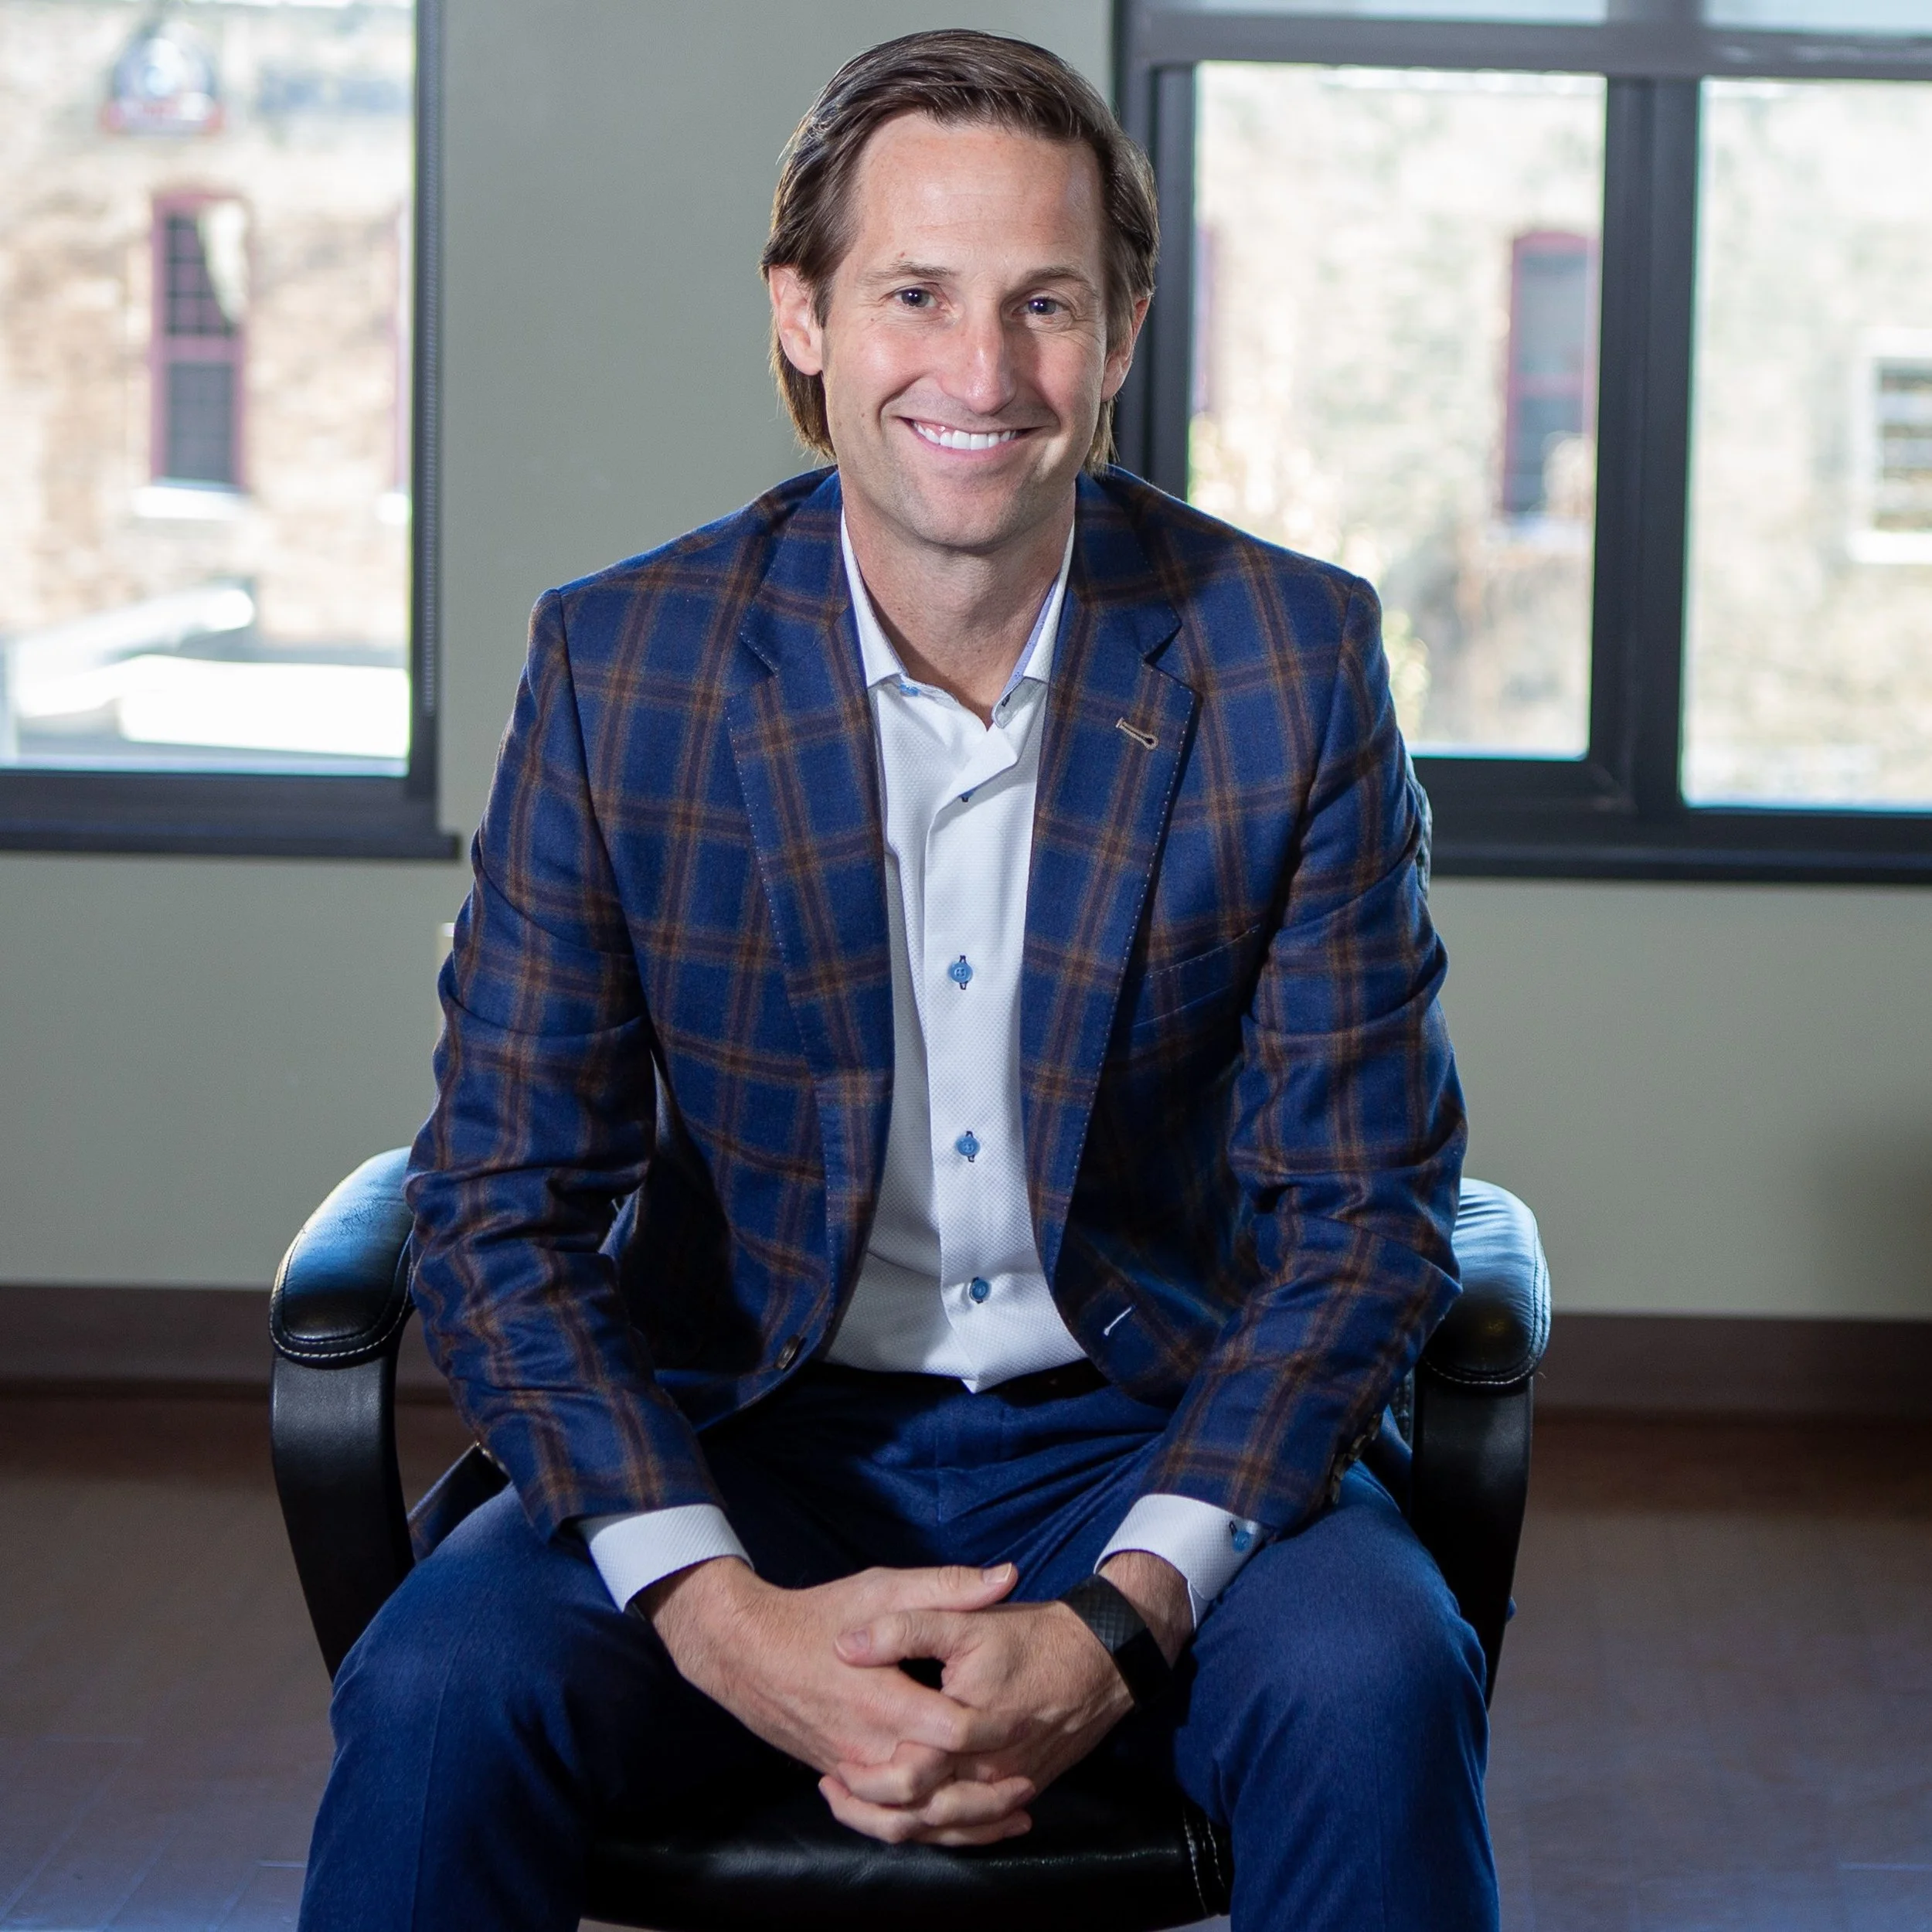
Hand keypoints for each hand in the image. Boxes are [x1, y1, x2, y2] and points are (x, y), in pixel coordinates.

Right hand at [645, 1556, 1027, 1840]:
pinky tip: (957, 1821)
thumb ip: (946, 1587)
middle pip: (936, 1792)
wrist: (745, 1651)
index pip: (952, 1732)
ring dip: (964, 1824)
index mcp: (883, 1699)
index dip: (995, 1732)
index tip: (1028, 1722)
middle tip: (1027, 1782)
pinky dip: (927, 1827)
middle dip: (986, 1796)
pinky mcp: (841, 1777)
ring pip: (912, 1819)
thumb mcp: (882, 1588)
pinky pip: (886, 1819)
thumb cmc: (817, 1615)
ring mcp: (852, 1769)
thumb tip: (1007, 1577)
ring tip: (1010, 1814)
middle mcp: (868, 1746)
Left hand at [819, 1550, 1190, 1844]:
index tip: (831, 1767)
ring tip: (858, 1807)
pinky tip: (915, 1817)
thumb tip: (847, 1645)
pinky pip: (975, 1826)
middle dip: (871, 1810)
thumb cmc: (1031, 1637)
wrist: (1100, 1660)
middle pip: (920, 1814)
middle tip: (834, 1790)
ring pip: (945, 1828)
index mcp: (967, 1728)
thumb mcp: (965, 1620)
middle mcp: (987, 1770)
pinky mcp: (1020, 1789)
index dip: (864, 1780)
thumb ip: (905, 1628)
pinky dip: (942, 1829)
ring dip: (900, 1824)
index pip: (906, 1775)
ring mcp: (1006, 1786)